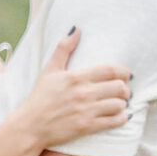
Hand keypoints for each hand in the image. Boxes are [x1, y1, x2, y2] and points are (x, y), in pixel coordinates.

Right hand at [18, 29, 130, 149]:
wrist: (31, 125)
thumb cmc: (40, 97)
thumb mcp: (49, 69)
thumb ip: (64, 48)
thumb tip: (77, 28)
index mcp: (76, 77)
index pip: (110, 70)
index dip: (124, 71)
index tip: (126, 74)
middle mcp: (84, 93)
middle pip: (119, 87)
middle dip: (125, 88)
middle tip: (123, 90)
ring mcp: (86, 111)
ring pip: (119, 104)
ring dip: (123, 103)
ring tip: (120, 103)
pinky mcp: (87, 127)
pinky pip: (114, 122)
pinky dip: (121, 118)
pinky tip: (120, 116)